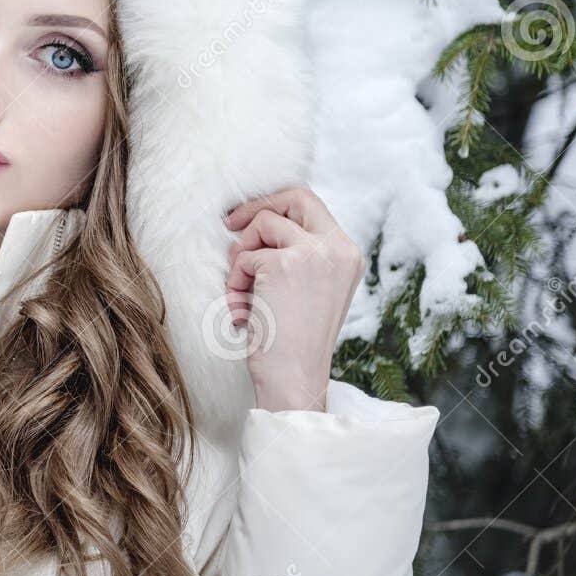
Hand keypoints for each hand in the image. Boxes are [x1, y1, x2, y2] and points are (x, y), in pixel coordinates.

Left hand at [222, 185, 365, 412]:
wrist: (294, 377)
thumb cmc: (292, 340)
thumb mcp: (308, 288)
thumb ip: (297, 254)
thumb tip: (258, 221)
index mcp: (346, 253)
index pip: (311, 205)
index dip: (275, 205)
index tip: (246, 219)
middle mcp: (337, 248)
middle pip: (293, 197)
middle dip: (255, 210)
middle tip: (229, 225)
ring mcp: (314, 253)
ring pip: (262, 225)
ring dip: (240, 260)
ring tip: (242, 295)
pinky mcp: (285, 264)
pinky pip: (244, 257)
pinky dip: (234, 283)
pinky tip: (244, 311)